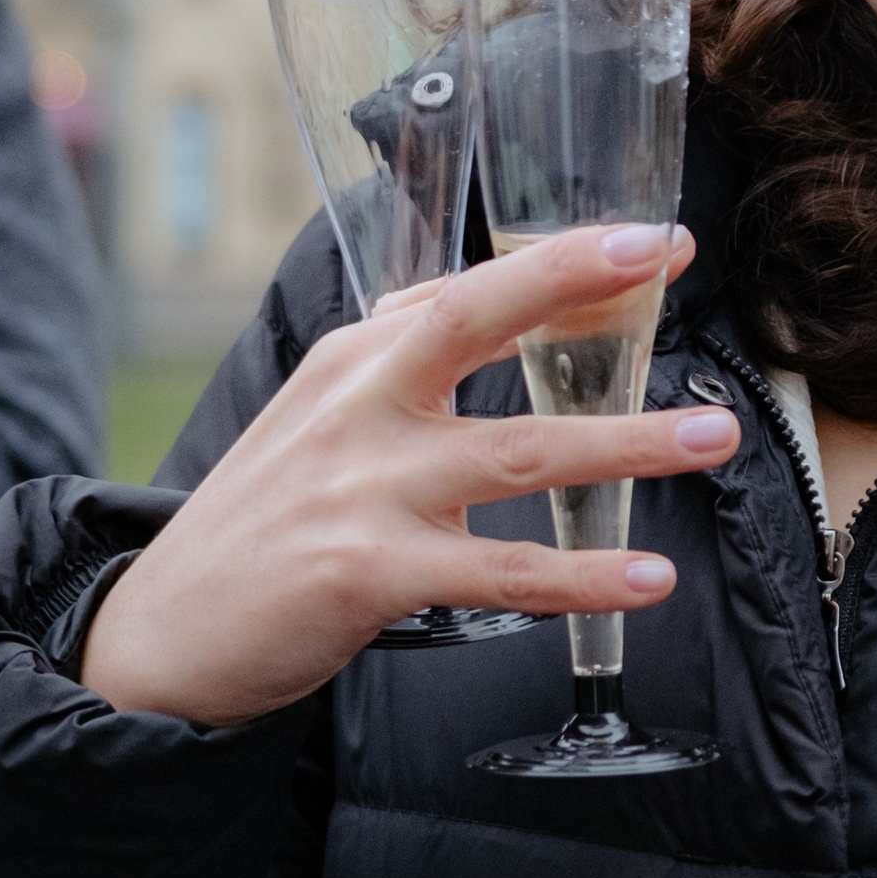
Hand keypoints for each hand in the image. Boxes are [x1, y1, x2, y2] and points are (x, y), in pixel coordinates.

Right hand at [81, 226, 739, 727]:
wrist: (161, 638)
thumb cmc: (261, 529)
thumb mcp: (318, 424)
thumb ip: (402, 370)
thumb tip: (498, 316)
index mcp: (352, 363)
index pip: (465, 291)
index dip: (559, 261)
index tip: (644, 238)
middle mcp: (358, 408)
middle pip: (478, 322)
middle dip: (576, 284)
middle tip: (669, 261)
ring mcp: (364, 489)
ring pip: (520, 453)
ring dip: (628, 444)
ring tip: (715, 435)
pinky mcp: (370, 572)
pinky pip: (503, 571)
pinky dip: (583, 574)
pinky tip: (647, 576)